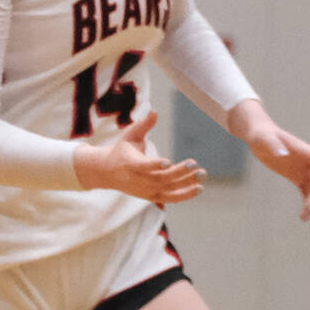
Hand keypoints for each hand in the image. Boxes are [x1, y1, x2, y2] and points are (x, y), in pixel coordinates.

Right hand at [72, 109, 204, 203]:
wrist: (106, 172)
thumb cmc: (121, 150)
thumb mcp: (129, 136)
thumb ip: (143, 125)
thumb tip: (155, 112)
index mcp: (130, 164)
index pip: (143, 167)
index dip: (155, 165)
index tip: (168, 162)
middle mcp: (138, 180)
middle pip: (161, 179)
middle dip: (179, 172)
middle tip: (195, 163)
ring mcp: (145, 191)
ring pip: (168, 189)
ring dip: (187, 183)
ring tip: (202, 174)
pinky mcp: (151, 197)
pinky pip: (170, 198)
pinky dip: (185, 194)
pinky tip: (199, 188)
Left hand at [231, 99, 309, 219]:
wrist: (258, 136)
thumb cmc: (261, 134)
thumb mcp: (264, 139)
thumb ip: (273, 145)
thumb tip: (282, 154)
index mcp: (304, 150)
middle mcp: (308, 161)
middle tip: (309, 208)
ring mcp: (303, 170)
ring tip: (304, 217)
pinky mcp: (296, 176)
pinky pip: (306, 191)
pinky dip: (306, 202)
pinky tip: (303, 214)